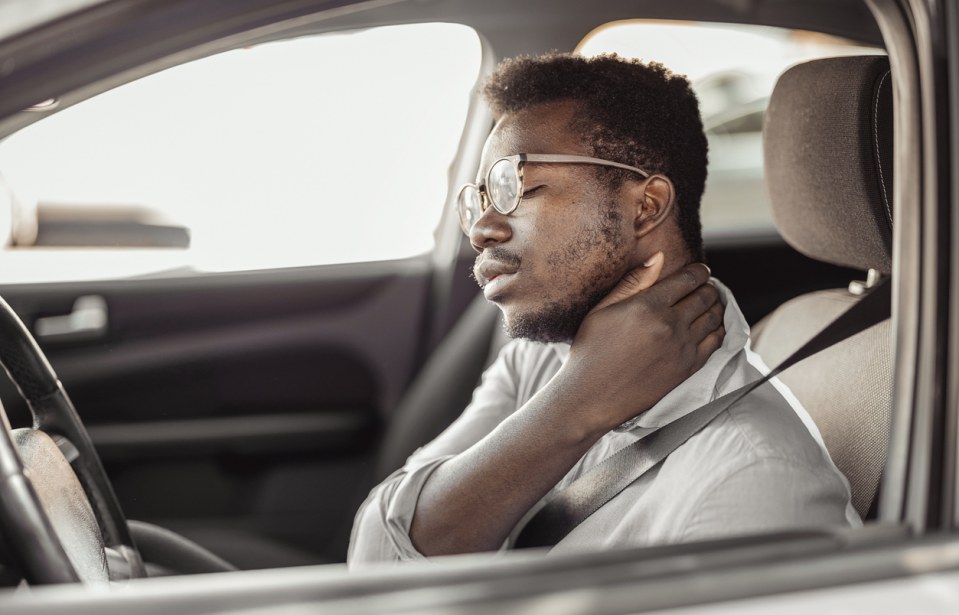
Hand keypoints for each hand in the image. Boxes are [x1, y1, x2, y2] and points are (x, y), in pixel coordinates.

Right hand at [562, 253, 724, 433]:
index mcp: (647, 306)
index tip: (700, 270)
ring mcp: (681, 349)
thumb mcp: (602, 309)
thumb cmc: (589, 351)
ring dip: (715, 306)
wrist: (590, 397)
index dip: (699, 271)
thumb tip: (659, 257)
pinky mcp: (687, 369)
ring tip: (710, 304)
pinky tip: (711, 327)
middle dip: (708, 287)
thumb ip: (633, 282)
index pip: (688, 279)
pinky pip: (715, 342)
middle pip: (705, 296)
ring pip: (714, 318)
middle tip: (705, 286)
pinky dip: (718, 330)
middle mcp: (669, 325)